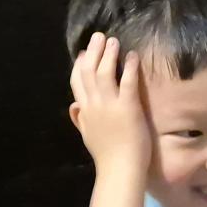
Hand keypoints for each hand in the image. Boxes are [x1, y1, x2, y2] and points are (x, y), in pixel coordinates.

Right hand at [69, 35, 149, 173]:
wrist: (119, 169)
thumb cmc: (107, 155)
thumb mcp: (86, 134)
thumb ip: (79, 118)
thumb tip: (74, 106)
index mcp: (84, 110)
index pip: (77, 82)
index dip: (79, 65)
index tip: (83, 53)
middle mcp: (93, 104)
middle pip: (89, 71)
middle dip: (93, 52)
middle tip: (99, 36)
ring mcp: (110, 105)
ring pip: (105, 73)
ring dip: (109, 54)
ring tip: (114, 41)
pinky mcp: (128, 107)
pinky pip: (127, 82)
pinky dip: (129, 67)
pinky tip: (132, 56)